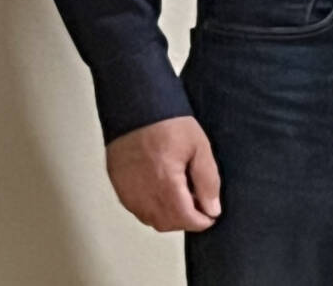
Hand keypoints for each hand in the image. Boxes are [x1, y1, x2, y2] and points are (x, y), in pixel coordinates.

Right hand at [105, 115, 220, 231]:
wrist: (136, 108)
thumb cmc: (167, 123)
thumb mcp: (199, 147)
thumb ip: (208, 181)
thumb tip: (213, 209)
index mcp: (166, 186)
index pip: (185, 220)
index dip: (202, 221)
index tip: (211, 215)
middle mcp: (143, 196)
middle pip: (167, 224)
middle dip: (186, 220)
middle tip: (199, 203)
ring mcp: (128, 194)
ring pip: (151, 220)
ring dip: (169, 216)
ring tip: (183, 194)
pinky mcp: (120, 188)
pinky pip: (138, 210)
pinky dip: (153, 209)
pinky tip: (163, 190)